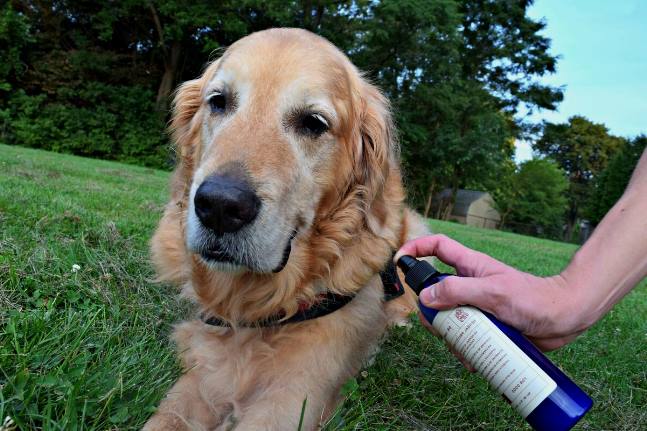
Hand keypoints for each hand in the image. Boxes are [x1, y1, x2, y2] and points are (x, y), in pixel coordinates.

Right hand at [395, 234, 588, 351]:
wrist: (565, 318)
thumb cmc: (533, 298)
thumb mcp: (492, 292)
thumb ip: (457, 291)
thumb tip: (425, 296)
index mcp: (470, 266)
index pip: (437, 247)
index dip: (416, 249)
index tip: (399, 261)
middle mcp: (470, 285)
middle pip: (435, 293)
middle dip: (431, 312)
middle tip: (438, 326)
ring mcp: (477, 307)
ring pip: (448, 320)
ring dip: (450, 337)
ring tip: (464, 350)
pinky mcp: (486, 328)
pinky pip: (465, 338)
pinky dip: (465, 351)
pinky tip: (474, 361)